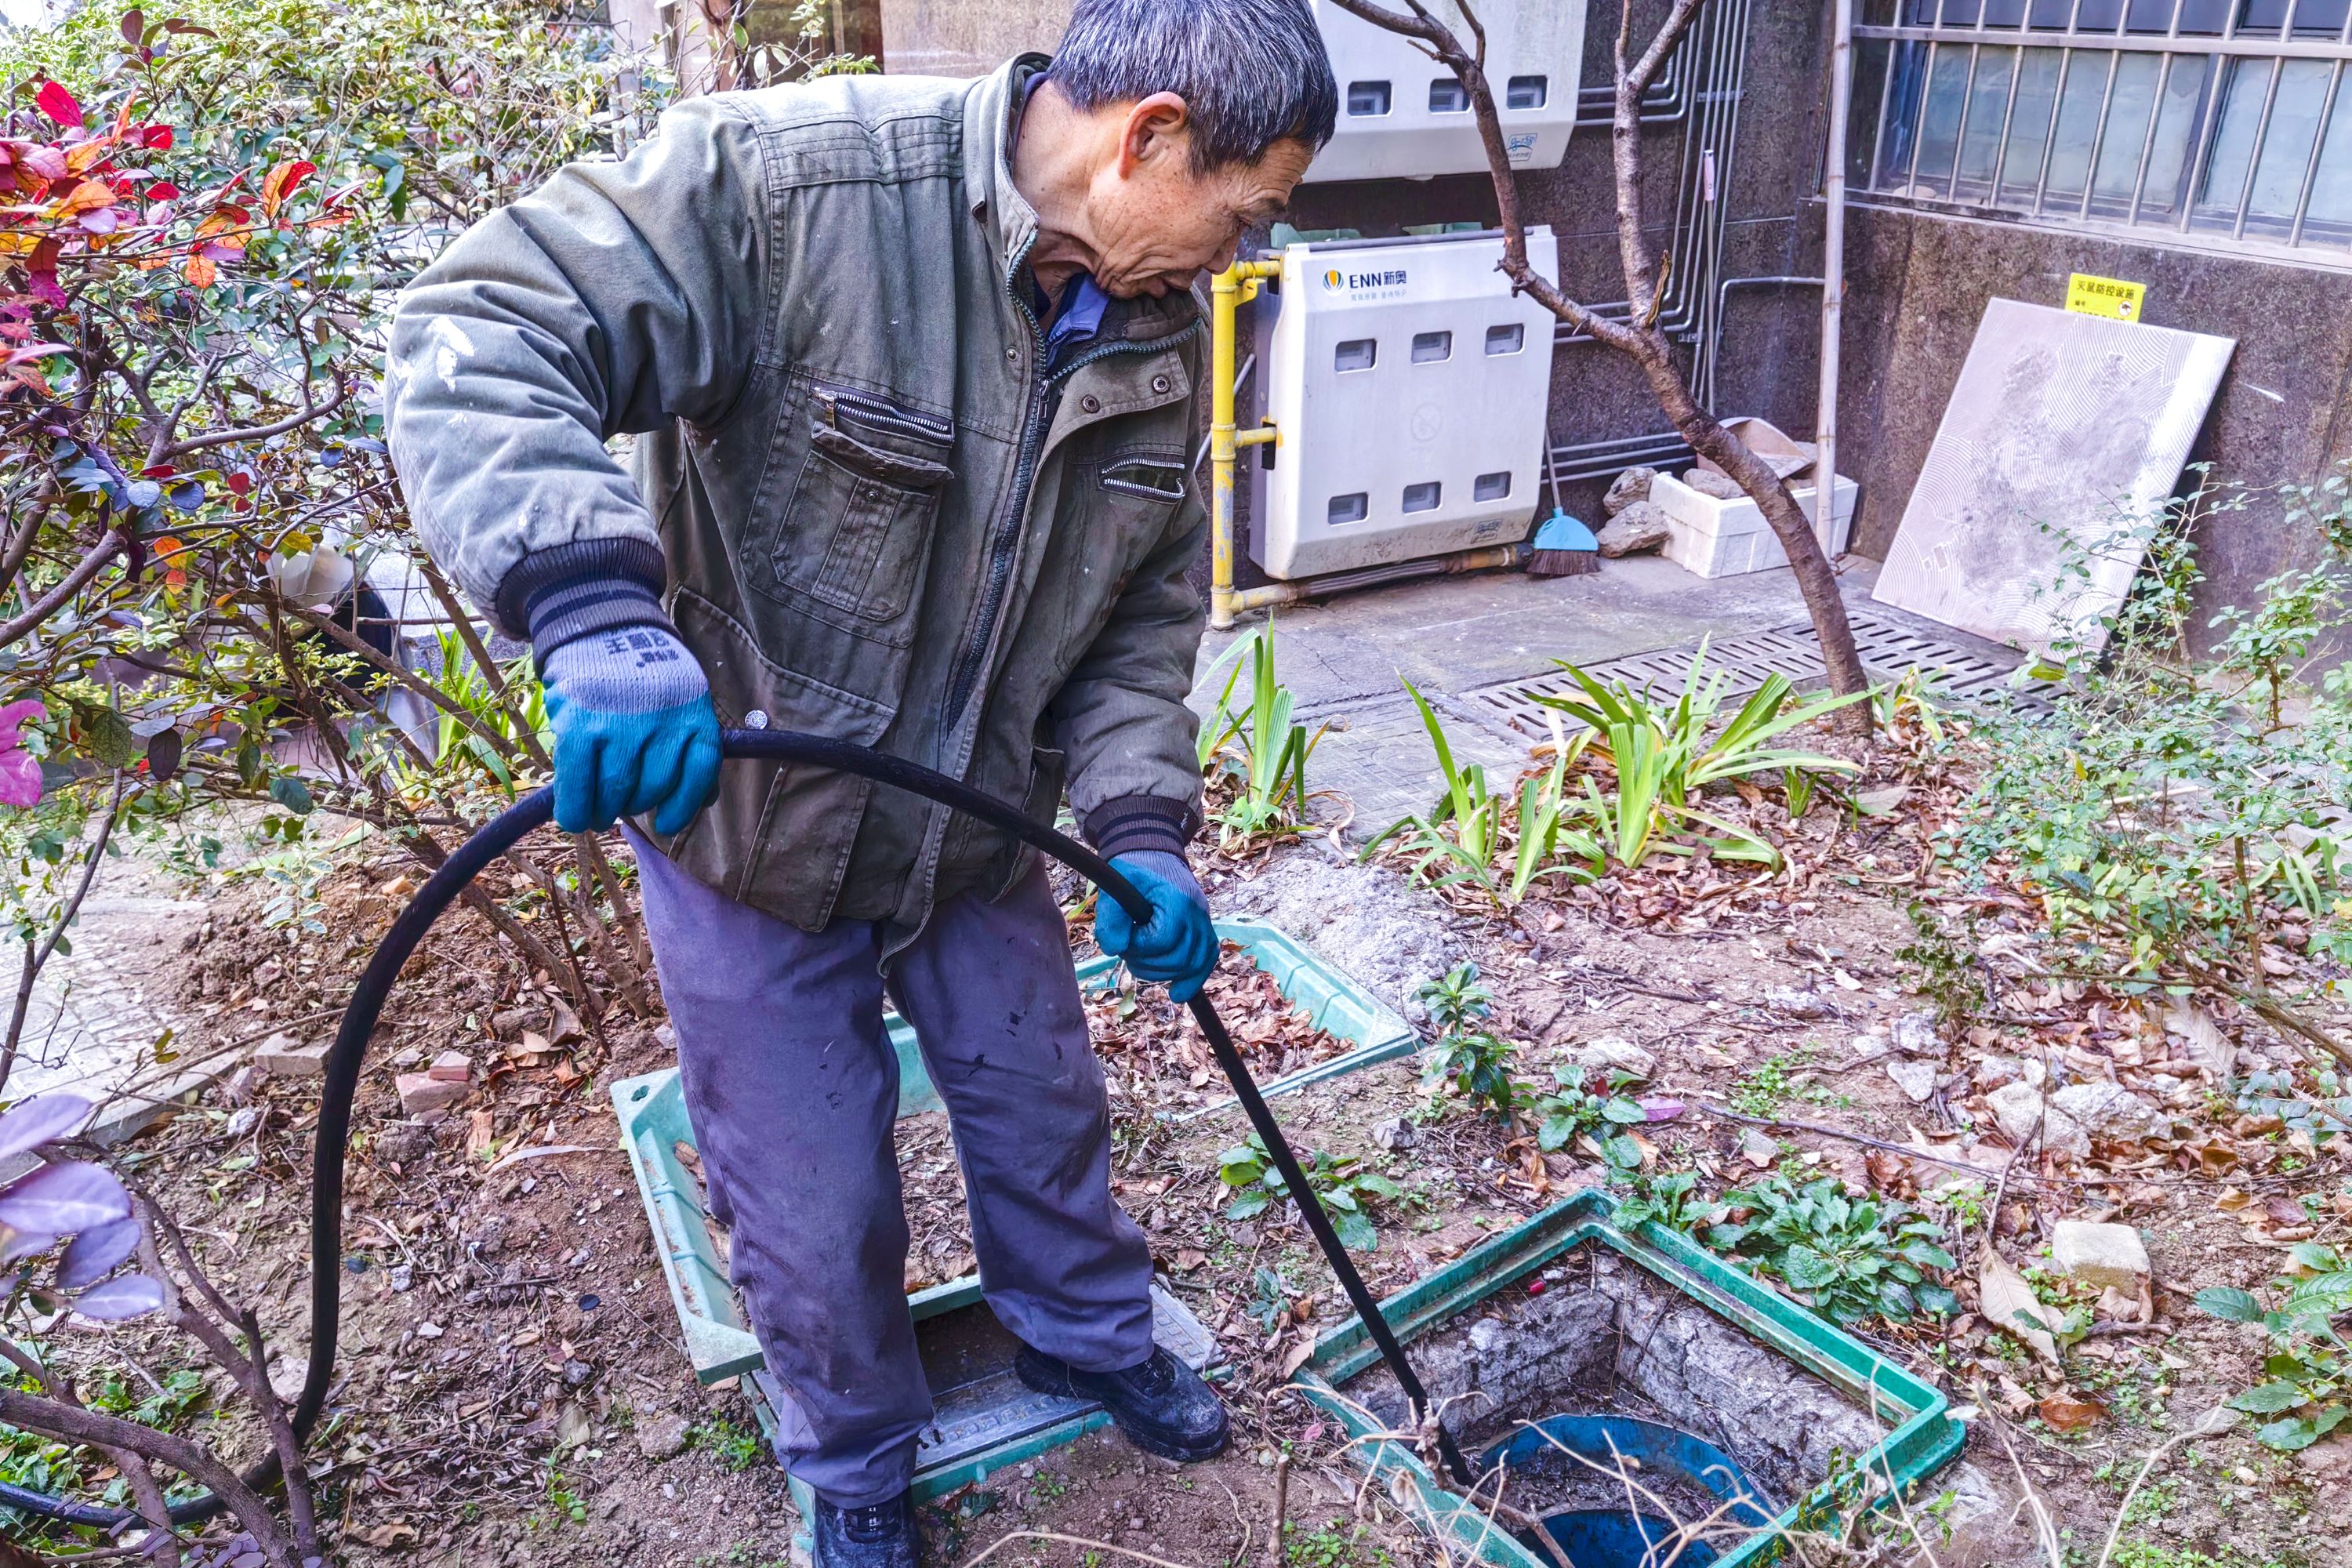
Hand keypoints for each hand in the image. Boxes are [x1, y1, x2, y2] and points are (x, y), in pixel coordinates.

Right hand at [540, 625, 721, 834]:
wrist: (601, 626)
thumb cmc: (647, 677)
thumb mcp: (684, 700)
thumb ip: (693, 746)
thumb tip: (704, 802)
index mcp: (694, 714)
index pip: (699, 775)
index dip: (683, 808)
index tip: (665, 824)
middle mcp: (661, 722)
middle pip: (652, 790)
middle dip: (634, 805)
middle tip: (619, 803)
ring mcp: (620, 725)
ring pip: (615, 794)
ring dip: (604, 812)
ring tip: (598, 809)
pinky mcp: (579, 726)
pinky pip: (577, 784)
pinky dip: (575, 809)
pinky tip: (574, 815)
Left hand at [1095, 850, 1217, 1001]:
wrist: (1154, 854)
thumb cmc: (1133, 871)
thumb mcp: (1114, 886)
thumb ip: (1110, 918)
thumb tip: (1114, 950)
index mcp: (1177, 900)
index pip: (1161, 941)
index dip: (1138, 948)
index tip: (1123, 939)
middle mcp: (1197, 912)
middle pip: (1179, 959)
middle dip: (1148, 964)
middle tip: (1129, 952)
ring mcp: (1205, 922)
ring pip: (1194, 965)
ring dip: (1164, 973)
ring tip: (1143, 961)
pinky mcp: (1205, 930)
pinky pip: (1207, 960)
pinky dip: (1193, 979)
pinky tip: (1178, 993)